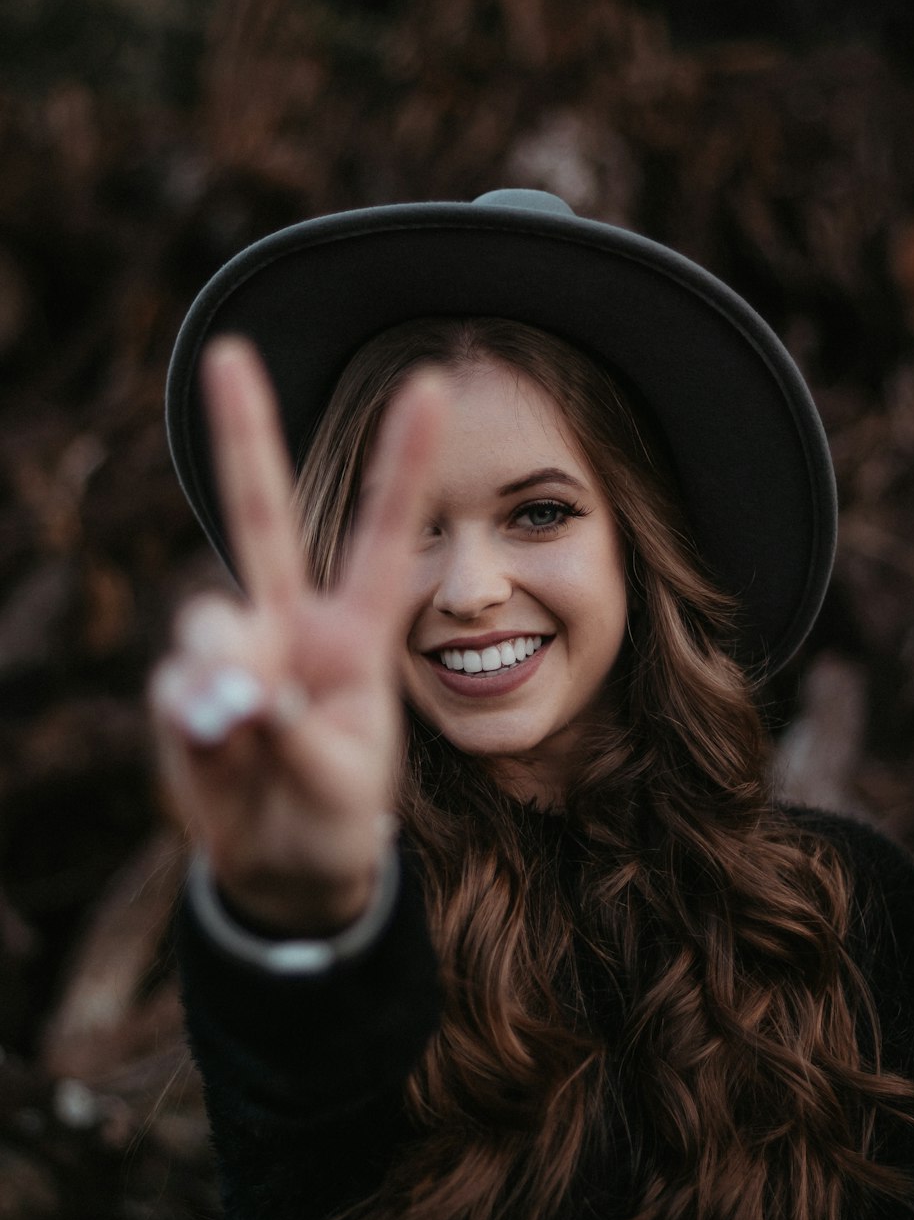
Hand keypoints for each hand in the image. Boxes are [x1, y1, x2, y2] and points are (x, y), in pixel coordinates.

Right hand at [150, 337, 443, 931]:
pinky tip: (218, 749)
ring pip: (209, 618)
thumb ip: (287, 733)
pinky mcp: (186, 690)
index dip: (402, 463)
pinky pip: (177, 683)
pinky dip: (194, 718)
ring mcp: (235, 654)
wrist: (283, 868)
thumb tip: (225, 689)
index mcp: (355, 634)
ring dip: (226, 668)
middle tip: (228, 352)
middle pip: (261, 519)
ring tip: (247, 729)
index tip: (431, 382)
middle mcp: (291, 625)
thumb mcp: (336, 784)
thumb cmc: (333, 814)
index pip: (382, 536)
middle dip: (244, 436)